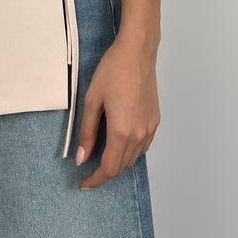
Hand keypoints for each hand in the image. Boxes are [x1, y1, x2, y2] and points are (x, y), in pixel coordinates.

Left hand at [75, 34, 160, 189]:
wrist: (137, 53)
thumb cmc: (112, 72)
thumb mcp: (92, 100)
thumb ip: (86, 132)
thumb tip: (82, 158)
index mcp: (121, 131)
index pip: (109, 168)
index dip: (95, 179)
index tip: (84, 183)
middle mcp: (138, 135)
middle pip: (121, 167)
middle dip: (105, 173)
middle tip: (88, 171)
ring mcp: (149, 129)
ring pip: (133, 159)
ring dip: (118, 163)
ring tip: (101, 158)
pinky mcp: (155, 121)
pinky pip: (143, 147)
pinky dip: (130, 153)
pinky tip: (119, 144)